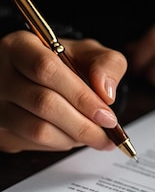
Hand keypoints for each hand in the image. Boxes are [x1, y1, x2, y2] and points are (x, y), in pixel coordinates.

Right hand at [0, 31, 127, 152]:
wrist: (42, 78)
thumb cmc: (67, 63)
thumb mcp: (90, 54)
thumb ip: (107, 65)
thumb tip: (106, 94)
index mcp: (20, 46)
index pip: (46, 70)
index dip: (81, 96)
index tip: (108, 116)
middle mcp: (0, 74)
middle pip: (43, 104)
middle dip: (83, 125)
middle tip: (108, 136)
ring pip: (37, 130)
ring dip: (73, 138)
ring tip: (93, 136)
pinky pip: (32, 145)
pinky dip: (60, 144)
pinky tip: (73, 136)